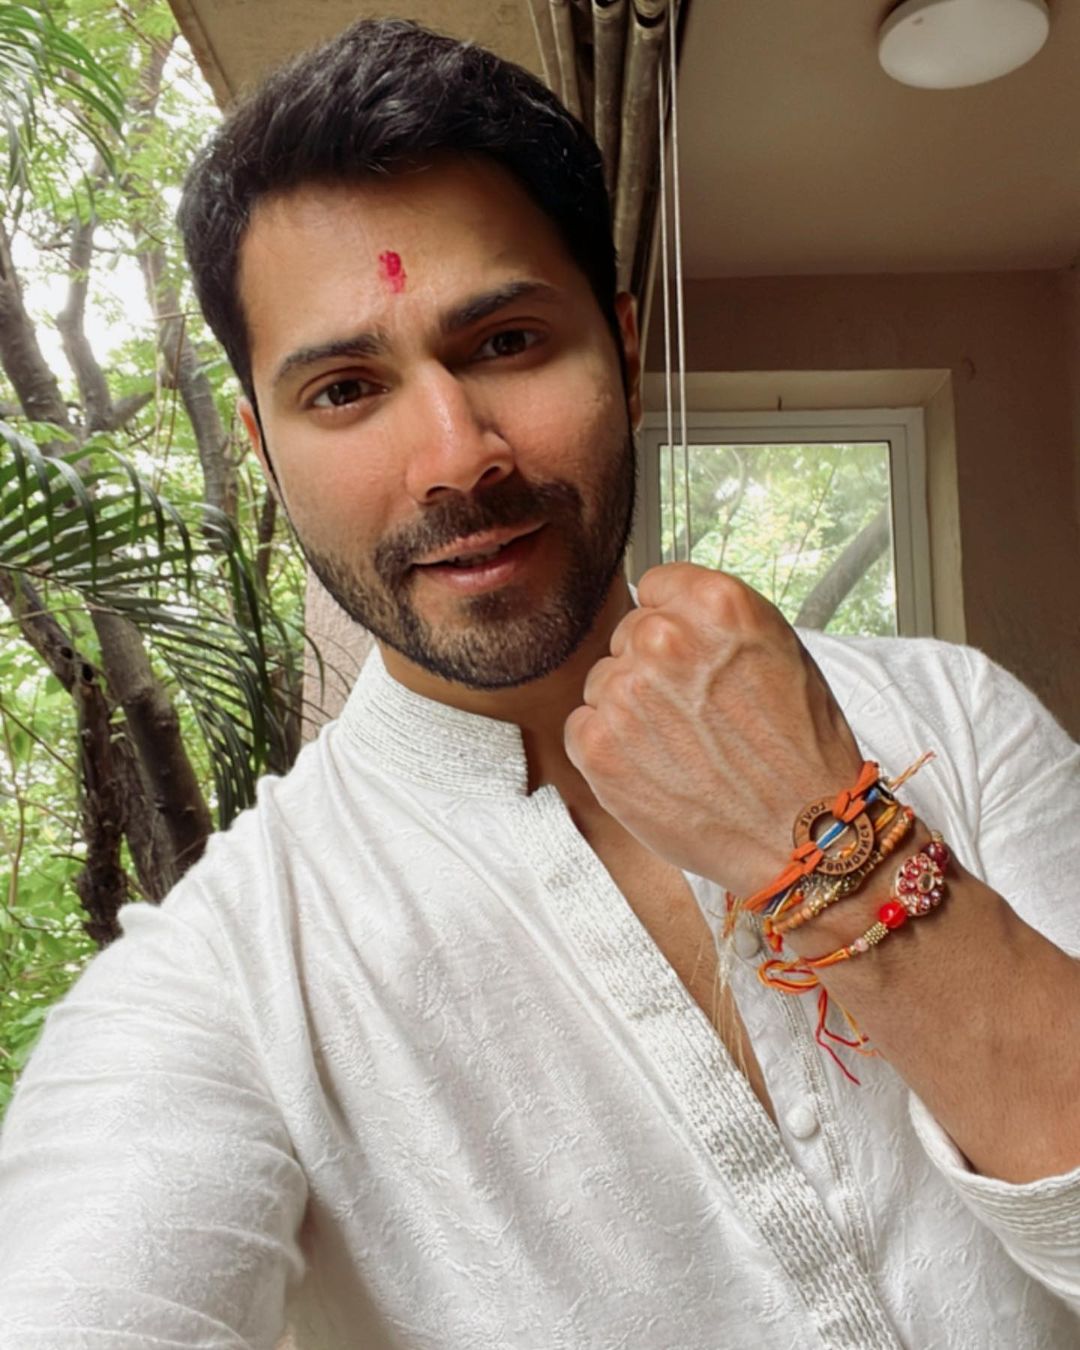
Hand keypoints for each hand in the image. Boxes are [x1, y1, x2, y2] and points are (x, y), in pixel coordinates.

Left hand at [564, 563, 864, 894]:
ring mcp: (625, 693)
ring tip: (683, 748)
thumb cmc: (802, 754)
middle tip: (697, 713)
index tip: (690, 652)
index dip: (675, 623)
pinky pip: (583, 727)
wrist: (803, 835)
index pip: (657, 587)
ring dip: (631, 709)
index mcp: (716, 606)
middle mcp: (665, 640)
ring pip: (605, 682)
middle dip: (655, 669)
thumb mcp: (782, 653)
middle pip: (630, 635)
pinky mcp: (597, 746)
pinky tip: (657, 769)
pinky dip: (610, 749)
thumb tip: (673, 612)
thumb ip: (717, 625)